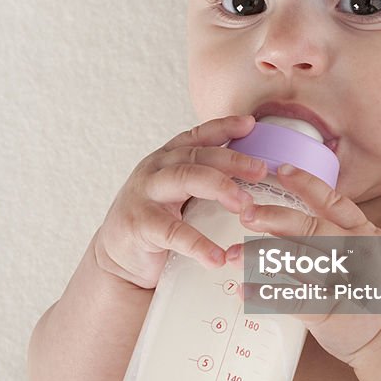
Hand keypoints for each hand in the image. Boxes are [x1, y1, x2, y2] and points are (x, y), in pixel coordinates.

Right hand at [94, 115, 267, 288]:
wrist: (119, 256)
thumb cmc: (157, 218)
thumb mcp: (179, 192)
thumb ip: (206, 177)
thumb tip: (256, 172)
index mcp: (169, 158)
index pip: (198, 136)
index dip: (224, 127)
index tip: (250, 124)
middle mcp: (156, 169)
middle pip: (197, 155)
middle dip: (232, 160)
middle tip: (261, 171)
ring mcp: (145, 194)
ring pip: (185, 178)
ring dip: (219, 188)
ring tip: (245, 206)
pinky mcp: (139, 224)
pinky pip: (172, 231)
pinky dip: (197, 244)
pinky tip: (217, 256)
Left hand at [227, 163, 380, 365]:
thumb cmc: (375, 291)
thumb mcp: (368, 252)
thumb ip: (338, 233)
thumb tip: (288, 219)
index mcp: (364, 233)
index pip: (334, 202)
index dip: (307, 184)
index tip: (282, 171)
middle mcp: (356, 252)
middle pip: (311, 228)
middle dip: (275, 218)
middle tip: (246, 214)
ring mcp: (345, 281)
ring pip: (299, 260)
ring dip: (262, 255)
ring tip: (233, 254)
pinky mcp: (332, 311)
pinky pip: (294, 299)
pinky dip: (267, 294)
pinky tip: (245, 290)